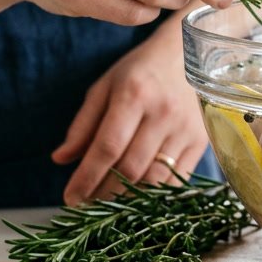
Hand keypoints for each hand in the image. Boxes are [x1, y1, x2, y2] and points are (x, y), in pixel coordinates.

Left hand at [51, 30, 209, 205]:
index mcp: (134, 94)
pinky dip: (156, 194)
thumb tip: (60, 159)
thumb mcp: (104, 88)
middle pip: (131, 168)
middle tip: (87, 205)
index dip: (87, 177)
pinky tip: (138, 197)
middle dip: (104, 194)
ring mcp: (186, 128)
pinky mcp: (202, 140)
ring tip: (109, 205)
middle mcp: (163, 113)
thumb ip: (83, 124)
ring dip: (129, 200)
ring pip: (156, 179)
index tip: (70, 198)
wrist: (187, 56)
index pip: (107, 147)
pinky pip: (178, 179)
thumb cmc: (139, 72)